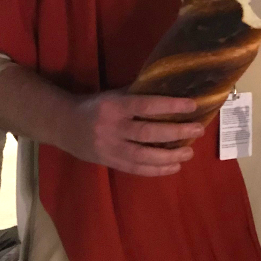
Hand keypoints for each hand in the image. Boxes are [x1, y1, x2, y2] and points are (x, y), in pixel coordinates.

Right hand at [60, 91, 205, 176]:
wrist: (62, 124)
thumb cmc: (95, 105)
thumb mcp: (114, 94)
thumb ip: (138, 95)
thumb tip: (171, 90)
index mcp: (114, 106)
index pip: (146, 105)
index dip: (170, 106)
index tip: (192, 105)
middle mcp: (112, 128)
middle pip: (148, 133)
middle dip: (176, 133)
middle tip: (198, 130)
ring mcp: (110, 148)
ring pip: (144, 156)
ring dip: (170, 156)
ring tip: (189, 152)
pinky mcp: (109, 162)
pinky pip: (136, 169)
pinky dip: (157, 170)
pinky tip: (174, 166)